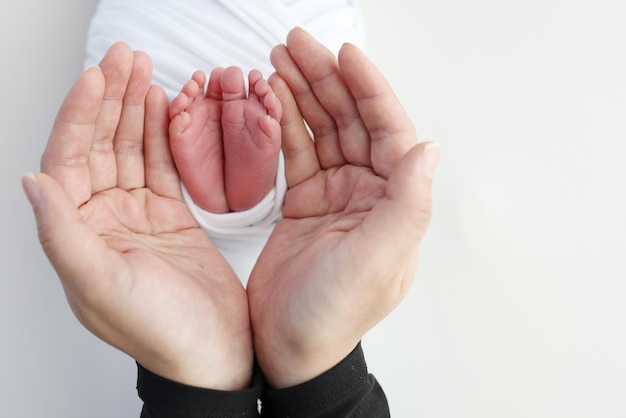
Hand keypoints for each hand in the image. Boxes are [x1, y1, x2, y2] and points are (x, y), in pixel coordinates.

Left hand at [22, 43, 252, 389]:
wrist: (214, 351)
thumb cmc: (160, 331)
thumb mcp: (103, 285)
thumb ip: (62, 234)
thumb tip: (31, 180)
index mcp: (77, 233)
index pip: (70, 159)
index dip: (80, 114)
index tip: (97, 76)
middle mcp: (102, 219)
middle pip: (101, 144)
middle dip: (111, 98)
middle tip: (126, 57)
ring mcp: (137, 215)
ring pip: (132, 149)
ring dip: (136, 109)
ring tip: (144, 70)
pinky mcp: (171, 215)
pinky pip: (163, 164)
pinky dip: (165, 135)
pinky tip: (165, 107)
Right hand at [247, 28, 439, 387]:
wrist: (288, 347)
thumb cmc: (333, 313)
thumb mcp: (376, 260)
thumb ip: (407, 205)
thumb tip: (430, 150)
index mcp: (394, 203)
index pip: (388, 130)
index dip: (368, 89)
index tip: (344, 55)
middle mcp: (369, 193)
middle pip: (351, 121)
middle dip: (326, 80)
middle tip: (297, 44)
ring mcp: (336, 195)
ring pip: (323, 130)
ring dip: (303, 94)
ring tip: (278, 61)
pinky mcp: (305, 202)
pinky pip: (297, 152)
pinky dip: (283, 125)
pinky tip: (272, 99)